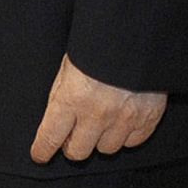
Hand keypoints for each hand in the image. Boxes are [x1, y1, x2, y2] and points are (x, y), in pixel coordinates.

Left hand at [29, 55, 166, 163]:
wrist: (136, 33)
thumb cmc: (97, 44)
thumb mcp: (68, 64)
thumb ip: (61, 94)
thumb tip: (54, 121)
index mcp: (71, 97)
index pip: (50, 137)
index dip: (43, 149)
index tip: (40, 154)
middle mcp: (96, 114)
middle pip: (78, 152)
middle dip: (72, 145)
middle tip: (73, 135)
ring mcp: (123, 119)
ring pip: (106, 149)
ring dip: (100, 139)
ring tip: (101, 121)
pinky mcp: (147, 119)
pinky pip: (132, 142)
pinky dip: (125, 135)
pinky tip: (121, 120)